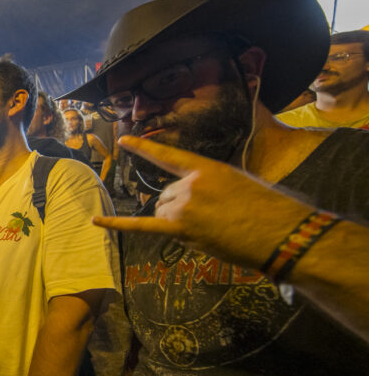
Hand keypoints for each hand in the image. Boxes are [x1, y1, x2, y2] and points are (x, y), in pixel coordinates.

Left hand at [92, 136, 309, 267]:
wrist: (279, 234)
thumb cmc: (267, 209)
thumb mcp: (239, 183)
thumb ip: (211, 186)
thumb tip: (197, 202)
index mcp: (205, 168)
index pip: (167, 155)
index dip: (145, 148)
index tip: (124, 141)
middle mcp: (188, 184)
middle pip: (167, 195)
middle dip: (183, 206)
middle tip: (213, 217)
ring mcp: (183, 207)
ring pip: (163, 212)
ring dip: (178, 221)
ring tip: (210, 228)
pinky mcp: (180, 231)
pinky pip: (141, 226)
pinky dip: (117, 224)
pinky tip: (96, 222)